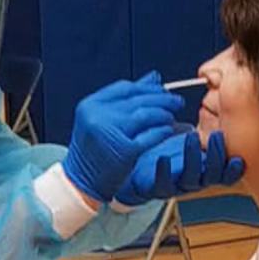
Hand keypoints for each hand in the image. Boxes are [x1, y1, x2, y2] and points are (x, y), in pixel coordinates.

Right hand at [62, 73, 183, 202]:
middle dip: (162, 99)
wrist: (81, 182)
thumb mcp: (101, 120)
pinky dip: (163, 131)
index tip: (162, 90)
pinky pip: (151, 136)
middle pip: (138, 99)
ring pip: (147, 115)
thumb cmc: (93, 151)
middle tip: (177, 101)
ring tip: (171, 117)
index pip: (125, 88)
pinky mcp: (125, 151)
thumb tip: (154, 77)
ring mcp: (111, 133)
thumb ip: (125, 99)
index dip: (147, 87)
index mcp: (90, 105)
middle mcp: (98, 116)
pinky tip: (168, 131)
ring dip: (164, 114)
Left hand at [114, 130, 246, 206]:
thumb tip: (208, 97)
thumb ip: (200, 120)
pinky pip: (164, 183)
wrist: (140, 166)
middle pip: (214, 174)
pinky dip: (164, 170)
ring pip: (192, 178)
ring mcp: (178, 185)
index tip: (238, 158)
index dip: (234, 169)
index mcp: (207, 169)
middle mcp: (197, 179)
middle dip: (217, 155)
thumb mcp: (187, 132)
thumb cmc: (167, 148)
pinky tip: (164, 159)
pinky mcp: (159, 188)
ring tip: (192, 136)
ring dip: (194, 157)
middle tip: (216, 135)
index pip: (227, 174)